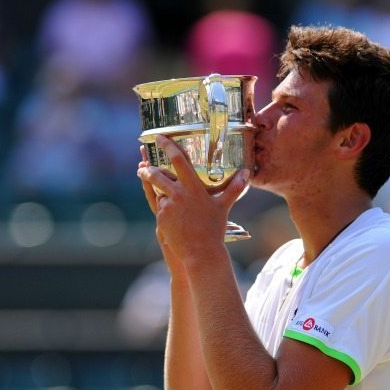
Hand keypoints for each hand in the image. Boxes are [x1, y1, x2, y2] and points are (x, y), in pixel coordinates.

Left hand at [137, 135, 248, 263]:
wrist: (201, 252)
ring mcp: (168, 206)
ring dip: (155, 189)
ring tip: (152, 183)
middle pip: (158, 175)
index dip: (167, 146)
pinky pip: (159, 208)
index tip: (159, 137)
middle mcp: (178, 194)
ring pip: (158, 193)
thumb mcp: (224, 206)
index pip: (178, 160)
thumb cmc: (214, 229)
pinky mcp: (161, 218)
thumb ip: (234, 188)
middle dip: (148, 169)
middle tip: (143, 165)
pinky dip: (163, 208)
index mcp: (193, 187)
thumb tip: (246, 173)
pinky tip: (169, 212)